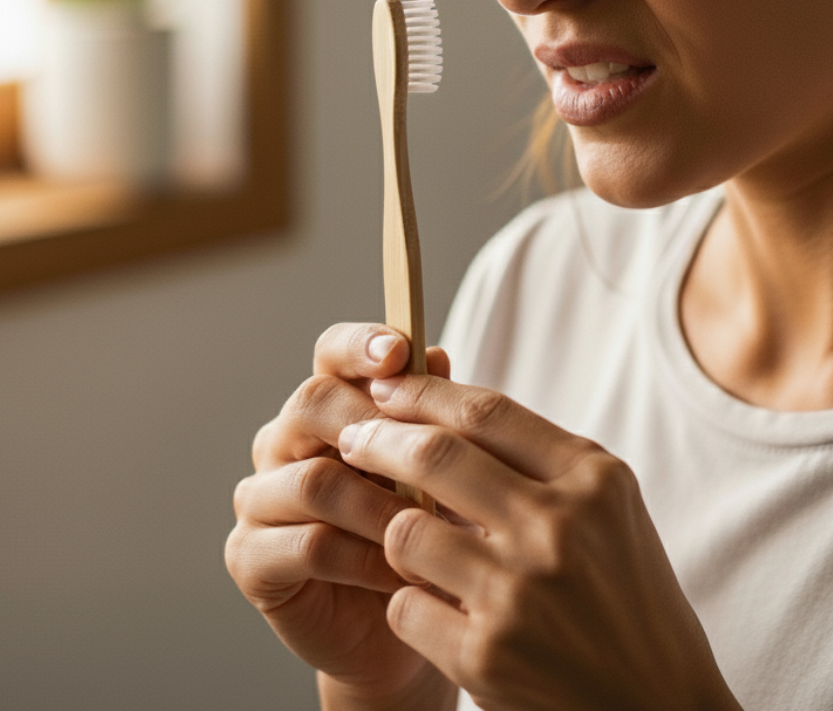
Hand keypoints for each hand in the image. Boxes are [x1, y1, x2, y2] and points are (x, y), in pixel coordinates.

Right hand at [225, 324, 455, 709]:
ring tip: (429, 530)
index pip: (331, 353)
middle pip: (312, 403)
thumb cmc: (421, 534)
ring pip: (314, 479)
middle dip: (374, 426)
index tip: (400, 353)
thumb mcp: (437, 471)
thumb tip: (434, 354)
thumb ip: (429, 415)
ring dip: (380, 506)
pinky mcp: (249, 557)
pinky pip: (307, 544)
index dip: (360, 345)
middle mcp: (283, 442)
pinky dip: (363, 558)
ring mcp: (259, 499)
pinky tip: (401, 572)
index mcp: (328, 406)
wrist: (401, 631)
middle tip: (426, 458)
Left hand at [337, 375, 741, 710]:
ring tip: (403, 537)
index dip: (423, 391)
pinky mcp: (486, 656)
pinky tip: (431, 607)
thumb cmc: (629, 599)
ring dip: (393, 530)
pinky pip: (404, 605)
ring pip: (406, 531)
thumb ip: (541, 462)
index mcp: (594, 479)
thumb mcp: (608, 511)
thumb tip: (441, 412)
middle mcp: (559, 527)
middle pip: (435, 455)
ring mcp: (520, 593)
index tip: (387, 383)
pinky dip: (407, 602)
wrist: (661, 706)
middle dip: (379, 439)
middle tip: (352, 436)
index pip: (486, 411)